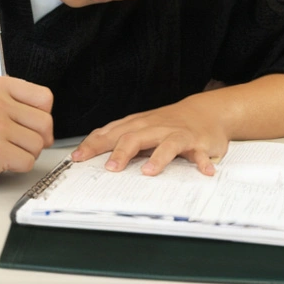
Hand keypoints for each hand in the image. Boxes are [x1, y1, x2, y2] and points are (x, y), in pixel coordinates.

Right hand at [0, 76, 53, 188]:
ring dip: (25, 154)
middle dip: (37, 138)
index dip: (43, 115)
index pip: (44, 97)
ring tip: (3, 152)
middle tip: (19, 144)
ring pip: (38, 145)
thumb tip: (45, 120)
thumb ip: (11, 101)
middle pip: (45, 123)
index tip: (32, 125)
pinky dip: (16, 168)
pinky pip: (27, 163)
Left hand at [71, 97, 228, 176]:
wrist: (205, 111)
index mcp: (137, 125)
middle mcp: (155, 128)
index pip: (111, 133)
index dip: (93, 145)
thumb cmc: (167, 123)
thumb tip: (87, 151)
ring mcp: (176, 134)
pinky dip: (202, 162)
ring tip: (148, 172)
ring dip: (157, 157)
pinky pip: (200, 153)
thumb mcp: (140, 127)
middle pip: (134, 137)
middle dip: (121, 152)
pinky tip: (204, 171)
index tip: (78, 158)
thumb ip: (118, 137)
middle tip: (110, 168)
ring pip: (166, 144)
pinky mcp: (197, 142)